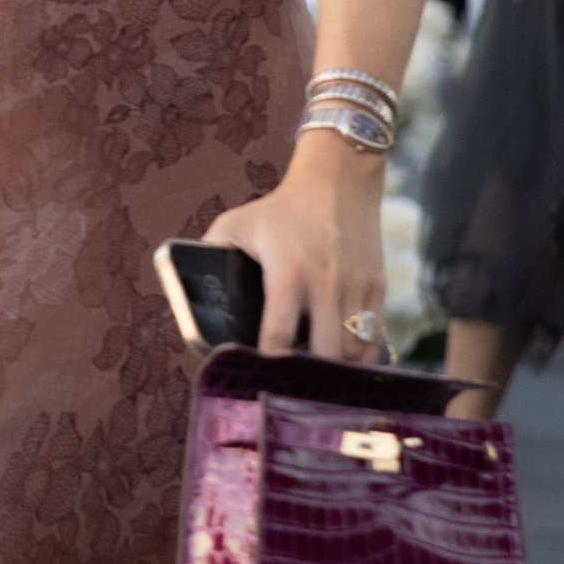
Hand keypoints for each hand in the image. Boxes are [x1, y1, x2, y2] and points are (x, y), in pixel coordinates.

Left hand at [204, 128, 385, 361]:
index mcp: (287, 272)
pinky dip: (360, 359)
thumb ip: (210, 252)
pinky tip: (341, 359)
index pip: (279, 338)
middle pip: (325, 355)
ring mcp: (356, 288)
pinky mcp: (377, 289)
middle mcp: (325, 284)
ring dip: (335, 371)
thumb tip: (186, 287)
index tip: (258, 376)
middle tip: (292, 381)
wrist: (338, 182)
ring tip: (316, 375)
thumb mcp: (237, 223)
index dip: (268, 365)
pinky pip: (375, 342)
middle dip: (308, 375)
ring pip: (354, 354)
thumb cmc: (280, 208)